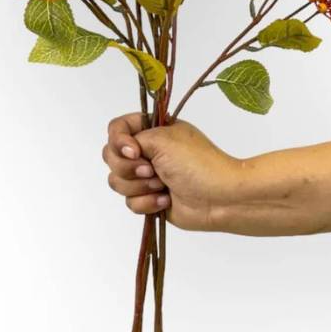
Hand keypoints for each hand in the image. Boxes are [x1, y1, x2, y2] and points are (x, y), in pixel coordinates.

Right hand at [102, 114, 241, 231]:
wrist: (219, 198)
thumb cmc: (196, 163)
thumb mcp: (162, 138)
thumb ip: (132, 139)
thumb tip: (124, 154)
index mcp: (153, 130)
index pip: (117, 128)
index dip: (119, 141)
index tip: (134, 151)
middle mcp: (148, 151)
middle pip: (111, 157)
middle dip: (130, 168)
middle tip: (152, 170)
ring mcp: (147, 176)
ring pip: (117, 182)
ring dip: (140, 186)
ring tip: (163, 186)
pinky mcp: (149, 199)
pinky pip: (130, 202)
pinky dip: (147, 203)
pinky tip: (166, 201)